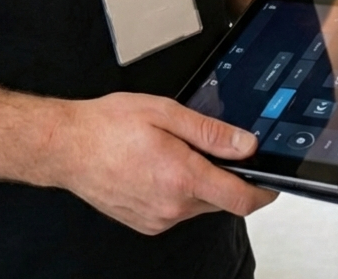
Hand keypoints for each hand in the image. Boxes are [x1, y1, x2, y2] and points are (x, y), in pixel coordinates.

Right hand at [49, 92, 276, 234]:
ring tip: (169, 151)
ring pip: (197, 204)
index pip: (241, 197)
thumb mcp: (164, 112)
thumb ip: (209, 131)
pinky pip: (176, 210)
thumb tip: (245, 144)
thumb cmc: (107, 125)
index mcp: (182, 176)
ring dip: (197, 182)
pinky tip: (155, 167)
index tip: (271, 181)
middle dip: (223, 175)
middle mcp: (173, 206)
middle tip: (203, 145)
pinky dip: (176, 191)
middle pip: (221, 199)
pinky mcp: (145, 224)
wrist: (66, 147)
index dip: (263, 190)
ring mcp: (158, 219)